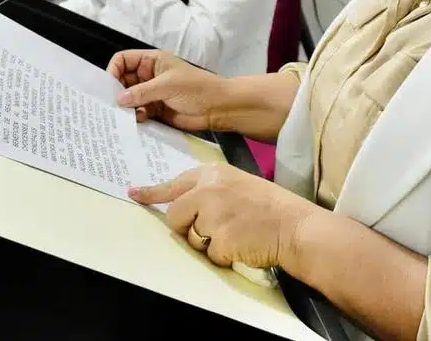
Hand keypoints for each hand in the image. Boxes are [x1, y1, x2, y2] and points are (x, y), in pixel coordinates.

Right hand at [110, 49, 226, 131]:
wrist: (218, 108)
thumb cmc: (196, 89)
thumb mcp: (167, 85)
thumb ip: (142, 92)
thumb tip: (118, 99)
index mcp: (152, 61)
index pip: (124, 60)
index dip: (114, 70)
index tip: (108, 87)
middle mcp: (149, 76)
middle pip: (123, 81)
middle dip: (117, 92)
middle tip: (111, 105)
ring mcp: (152, 94)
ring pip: (130, 99)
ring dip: (126, 107)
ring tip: (125, 115)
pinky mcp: (156, 110)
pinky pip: (138, 112)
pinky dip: (135, 117)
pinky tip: (138, 121)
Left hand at [129, 164, 319, 270]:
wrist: (295, 226)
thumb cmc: (270, 207)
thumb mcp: (237, 184)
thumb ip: (209, 190)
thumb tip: (184, 205)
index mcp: (212, 174)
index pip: (174, 184)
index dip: (152, 193)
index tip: (135, 194)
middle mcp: (208, 190)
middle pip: (175, 216)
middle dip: (187, 228)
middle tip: (212, 230)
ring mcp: (213, 214)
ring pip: (192, 237)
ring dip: (210, 243)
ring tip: (236, 233)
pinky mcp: (220, 238)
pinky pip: (210, 255)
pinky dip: (224, 256)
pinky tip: (243, 245)